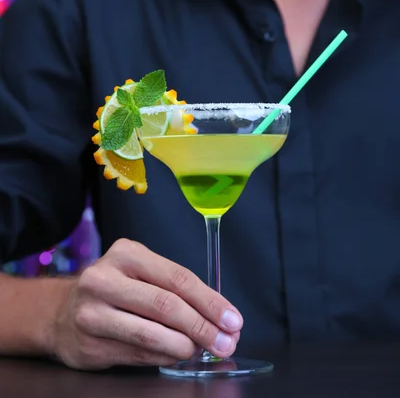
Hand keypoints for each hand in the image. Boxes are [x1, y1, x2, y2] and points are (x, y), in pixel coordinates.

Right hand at [52, 239, 242, 369]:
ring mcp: (92, 312)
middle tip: (224, 342)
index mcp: (126, 254)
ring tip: (202, 350)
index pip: (178, 278)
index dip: (210, 301)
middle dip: (202, 327)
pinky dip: (164, 358)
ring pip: (151, 334)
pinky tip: (177, 356)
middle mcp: (105, 278)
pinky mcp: (88, 343)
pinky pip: (137, 354)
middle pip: (166, 305)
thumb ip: (174, 289)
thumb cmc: (113, 289)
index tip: (232, 319)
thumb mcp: (140, 273)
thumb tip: (218, 318)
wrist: (61, 311)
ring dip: (185, 347)